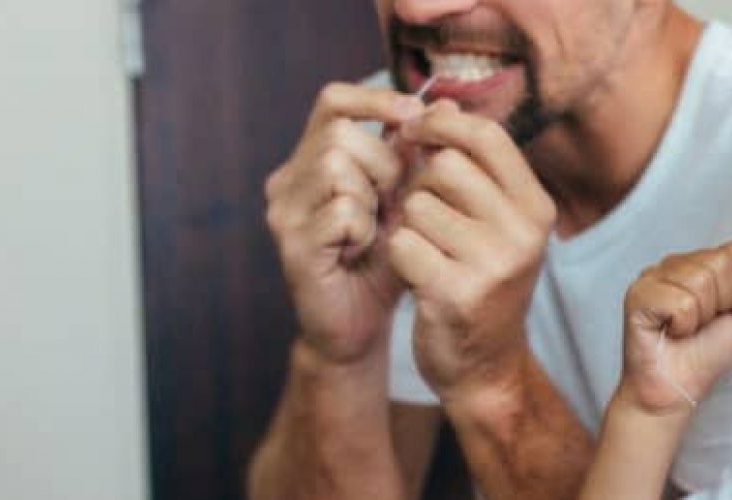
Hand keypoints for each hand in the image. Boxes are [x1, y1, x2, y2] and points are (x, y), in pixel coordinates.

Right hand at [264, 83, 423, 362]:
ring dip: (372, 196)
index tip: (414, 114)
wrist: (359, 327)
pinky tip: (362, 249)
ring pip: (336, 165)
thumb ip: (418, 156)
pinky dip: (363, 228)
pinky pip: (340, 210)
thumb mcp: (407, 201)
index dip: (374, 99)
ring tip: (376, 228)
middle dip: (383, 163)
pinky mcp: (291, 244)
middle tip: (394, 201)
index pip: (333, 101)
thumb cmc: (385, 261)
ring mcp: (284, 211)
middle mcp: (288, 180)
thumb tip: (447, 103)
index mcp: (312, 160)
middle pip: (340, 134)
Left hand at [386, 101, 557, 399]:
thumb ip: (469, 164)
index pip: (487, 136)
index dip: (442, 126)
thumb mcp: (491, 220)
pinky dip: (397, 257)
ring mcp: (493, 264)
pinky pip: (402, 244)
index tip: (416, 133)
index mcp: (536, 207)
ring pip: (417, 206)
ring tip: (425, 251)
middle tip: (422, 215)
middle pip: (445, 167)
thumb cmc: (480, 281)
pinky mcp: (456, 293)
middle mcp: (524, 232)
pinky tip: (415, 276)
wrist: (485, 367)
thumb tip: (438, 102)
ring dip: (407, 225)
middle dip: (420, 185)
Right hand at [618, 241, 731, 414]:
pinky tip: (671, 332)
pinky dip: (683, 326)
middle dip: (723, 303)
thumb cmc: (704, 356)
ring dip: (701, 317)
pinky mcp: (638, 294)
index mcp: (703, 263)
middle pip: (721, 263)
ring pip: (701, 281)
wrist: (676, 391)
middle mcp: (677, 263)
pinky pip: (681, 302)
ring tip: (686, 329)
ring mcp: (654, 275)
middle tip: (704, 323)